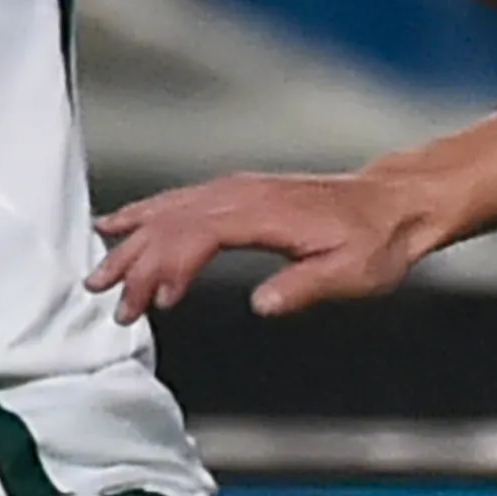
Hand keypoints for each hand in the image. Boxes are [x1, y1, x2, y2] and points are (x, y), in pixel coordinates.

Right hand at [89, 169, 440, 319]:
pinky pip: (181, 201)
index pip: (203, 235)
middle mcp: (246, 194)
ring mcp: (239, 190)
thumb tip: (263, 305)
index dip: (174, 266)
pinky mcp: (239, 194)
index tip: (158, 302)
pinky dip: (146, 215)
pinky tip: (120, 226)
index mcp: (269, 213)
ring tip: (100, 274)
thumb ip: (306, 288)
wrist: (396, 204)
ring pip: (171, 211)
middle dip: (139, 263)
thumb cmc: (378, 241)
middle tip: (111, 303)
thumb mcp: (354, 273)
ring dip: (133, 243)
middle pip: (175, 223)